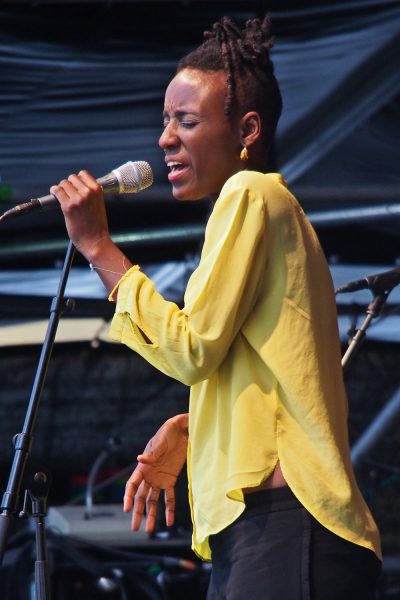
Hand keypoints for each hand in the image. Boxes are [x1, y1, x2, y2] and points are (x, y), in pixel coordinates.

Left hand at [50, 170, 109, 257]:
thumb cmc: (97, 226)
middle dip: (68, 185)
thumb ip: (91, 194)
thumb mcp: (99, 204)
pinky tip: (55, 196)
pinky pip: (57, 191)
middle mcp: (88, 192)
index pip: (83, 174)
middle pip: (72, 178)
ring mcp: (78, 199)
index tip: (75, 187)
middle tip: (68, 195)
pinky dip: (54, 192)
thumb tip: (76, 186)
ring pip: (63, 183)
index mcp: (98, 190)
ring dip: (61, 189)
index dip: (77, 180)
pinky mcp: (68, 207)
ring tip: (63, 198)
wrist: (96, 241)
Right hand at [124, 414, 188, 533]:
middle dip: (137, 512)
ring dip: (152, 514)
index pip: (132, 485)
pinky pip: (169, 497)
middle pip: (140, 497)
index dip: (128, 497)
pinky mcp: (171, 479)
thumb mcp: (160, 442)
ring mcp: (159, 479)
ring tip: (150, 529)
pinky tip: (169, 522)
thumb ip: (152, 453)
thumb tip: (140, 458)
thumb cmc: (167, 433)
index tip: (127, 509)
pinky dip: (169, 509)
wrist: (182, 431)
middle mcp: (149, 475)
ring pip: (153, 500)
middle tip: (134, 528)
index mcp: (143, 466)